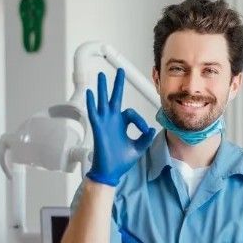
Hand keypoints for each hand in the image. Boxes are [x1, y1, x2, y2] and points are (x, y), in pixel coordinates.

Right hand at [86, 68, 155, 186]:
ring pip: (103, 101)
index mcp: (122, 124)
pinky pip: (94, 113)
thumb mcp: (138, 148)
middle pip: (115, 98)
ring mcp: (105, 123)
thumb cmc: (121, 160)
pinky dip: (92, 103)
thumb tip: (152, 129)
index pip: (131, 113)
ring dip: (102, 88)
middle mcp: (113, 121)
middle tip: (121, 71)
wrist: (111, 171)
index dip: (140, 121)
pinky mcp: (98, 128)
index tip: (145, 130)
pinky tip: (90, 93)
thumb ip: (145, 138)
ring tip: (101, 75)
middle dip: (118, 84)